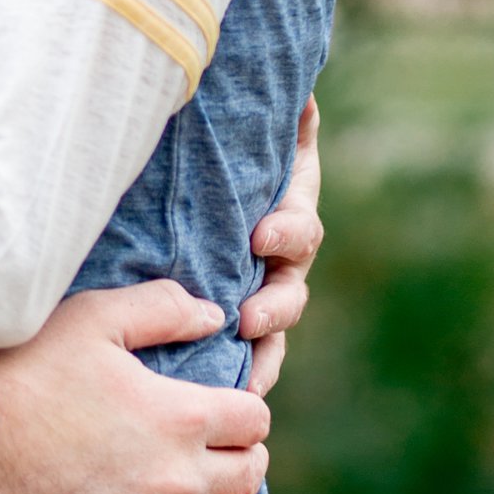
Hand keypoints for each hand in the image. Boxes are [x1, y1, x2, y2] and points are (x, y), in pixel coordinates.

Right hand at [0, 283, 270, 493]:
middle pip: (251, 474)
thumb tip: (214, 315)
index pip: (256, 419)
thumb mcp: (93, 318)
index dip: (242, 410)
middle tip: (210, 450)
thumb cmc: (24, 372)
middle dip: (241, 457)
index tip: (217, 410)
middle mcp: (179, 478)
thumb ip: (162, 307)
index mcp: (180, 415)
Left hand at [240, 94, 322, 393]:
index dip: (286, 232)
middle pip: (290, 292)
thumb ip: (281, 122)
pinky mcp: (234, 329)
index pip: (299, 229)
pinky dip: (243, 379)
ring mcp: (262, 301)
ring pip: (274, 336)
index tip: (260, 235)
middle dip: (273, 307)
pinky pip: (249, 361)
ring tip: (245, 374)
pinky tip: (229, 398)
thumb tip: (302, 95)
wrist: (191, 199)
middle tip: (247, 316)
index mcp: (286, 218)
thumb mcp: (244, 139)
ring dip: (263, 355)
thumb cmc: (224, 162)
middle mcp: (280, 266)